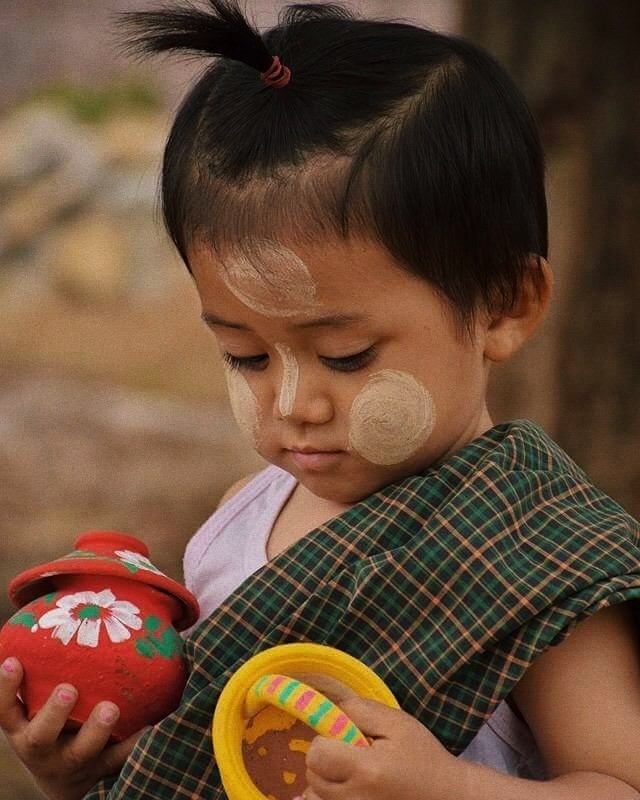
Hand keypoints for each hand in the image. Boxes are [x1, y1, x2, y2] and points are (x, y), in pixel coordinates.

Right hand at [0, 657, 144, 799]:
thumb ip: (43, 670)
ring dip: (95, 730)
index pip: (5, 709)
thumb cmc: (53, 722)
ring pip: (81, 752)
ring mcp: (71, 761)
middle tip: (68, 690)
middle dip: (53, 713)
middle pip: (40, 736)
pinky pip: (119, 758)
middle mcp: (42, 747)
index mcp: (23, 727)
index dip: (6, 688)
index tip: (14, 661)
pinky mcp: (100, 770)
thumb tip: (65, 605)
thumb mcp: (38, 702)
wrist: (66, 779)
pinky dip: (134, 743)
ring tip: (110, 708)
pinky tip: (150, 725)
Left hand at [294, 677, 459, 799]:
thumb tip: (328, 707)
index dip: (324, 740)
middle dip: (324, 758)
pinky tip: (348, 787)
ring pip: (314, 794)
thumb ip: (360, 711)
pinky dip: (330, 796)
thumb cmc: (422, 756)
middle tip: (350, 753)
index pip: (316, 755)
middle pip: (312, 775)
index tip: (343, 736)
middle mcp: (355, 799)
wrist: (445, 796)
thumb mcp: (397, 723)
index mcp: (367, 771)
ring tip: (349, 771)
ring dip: (325, 779)